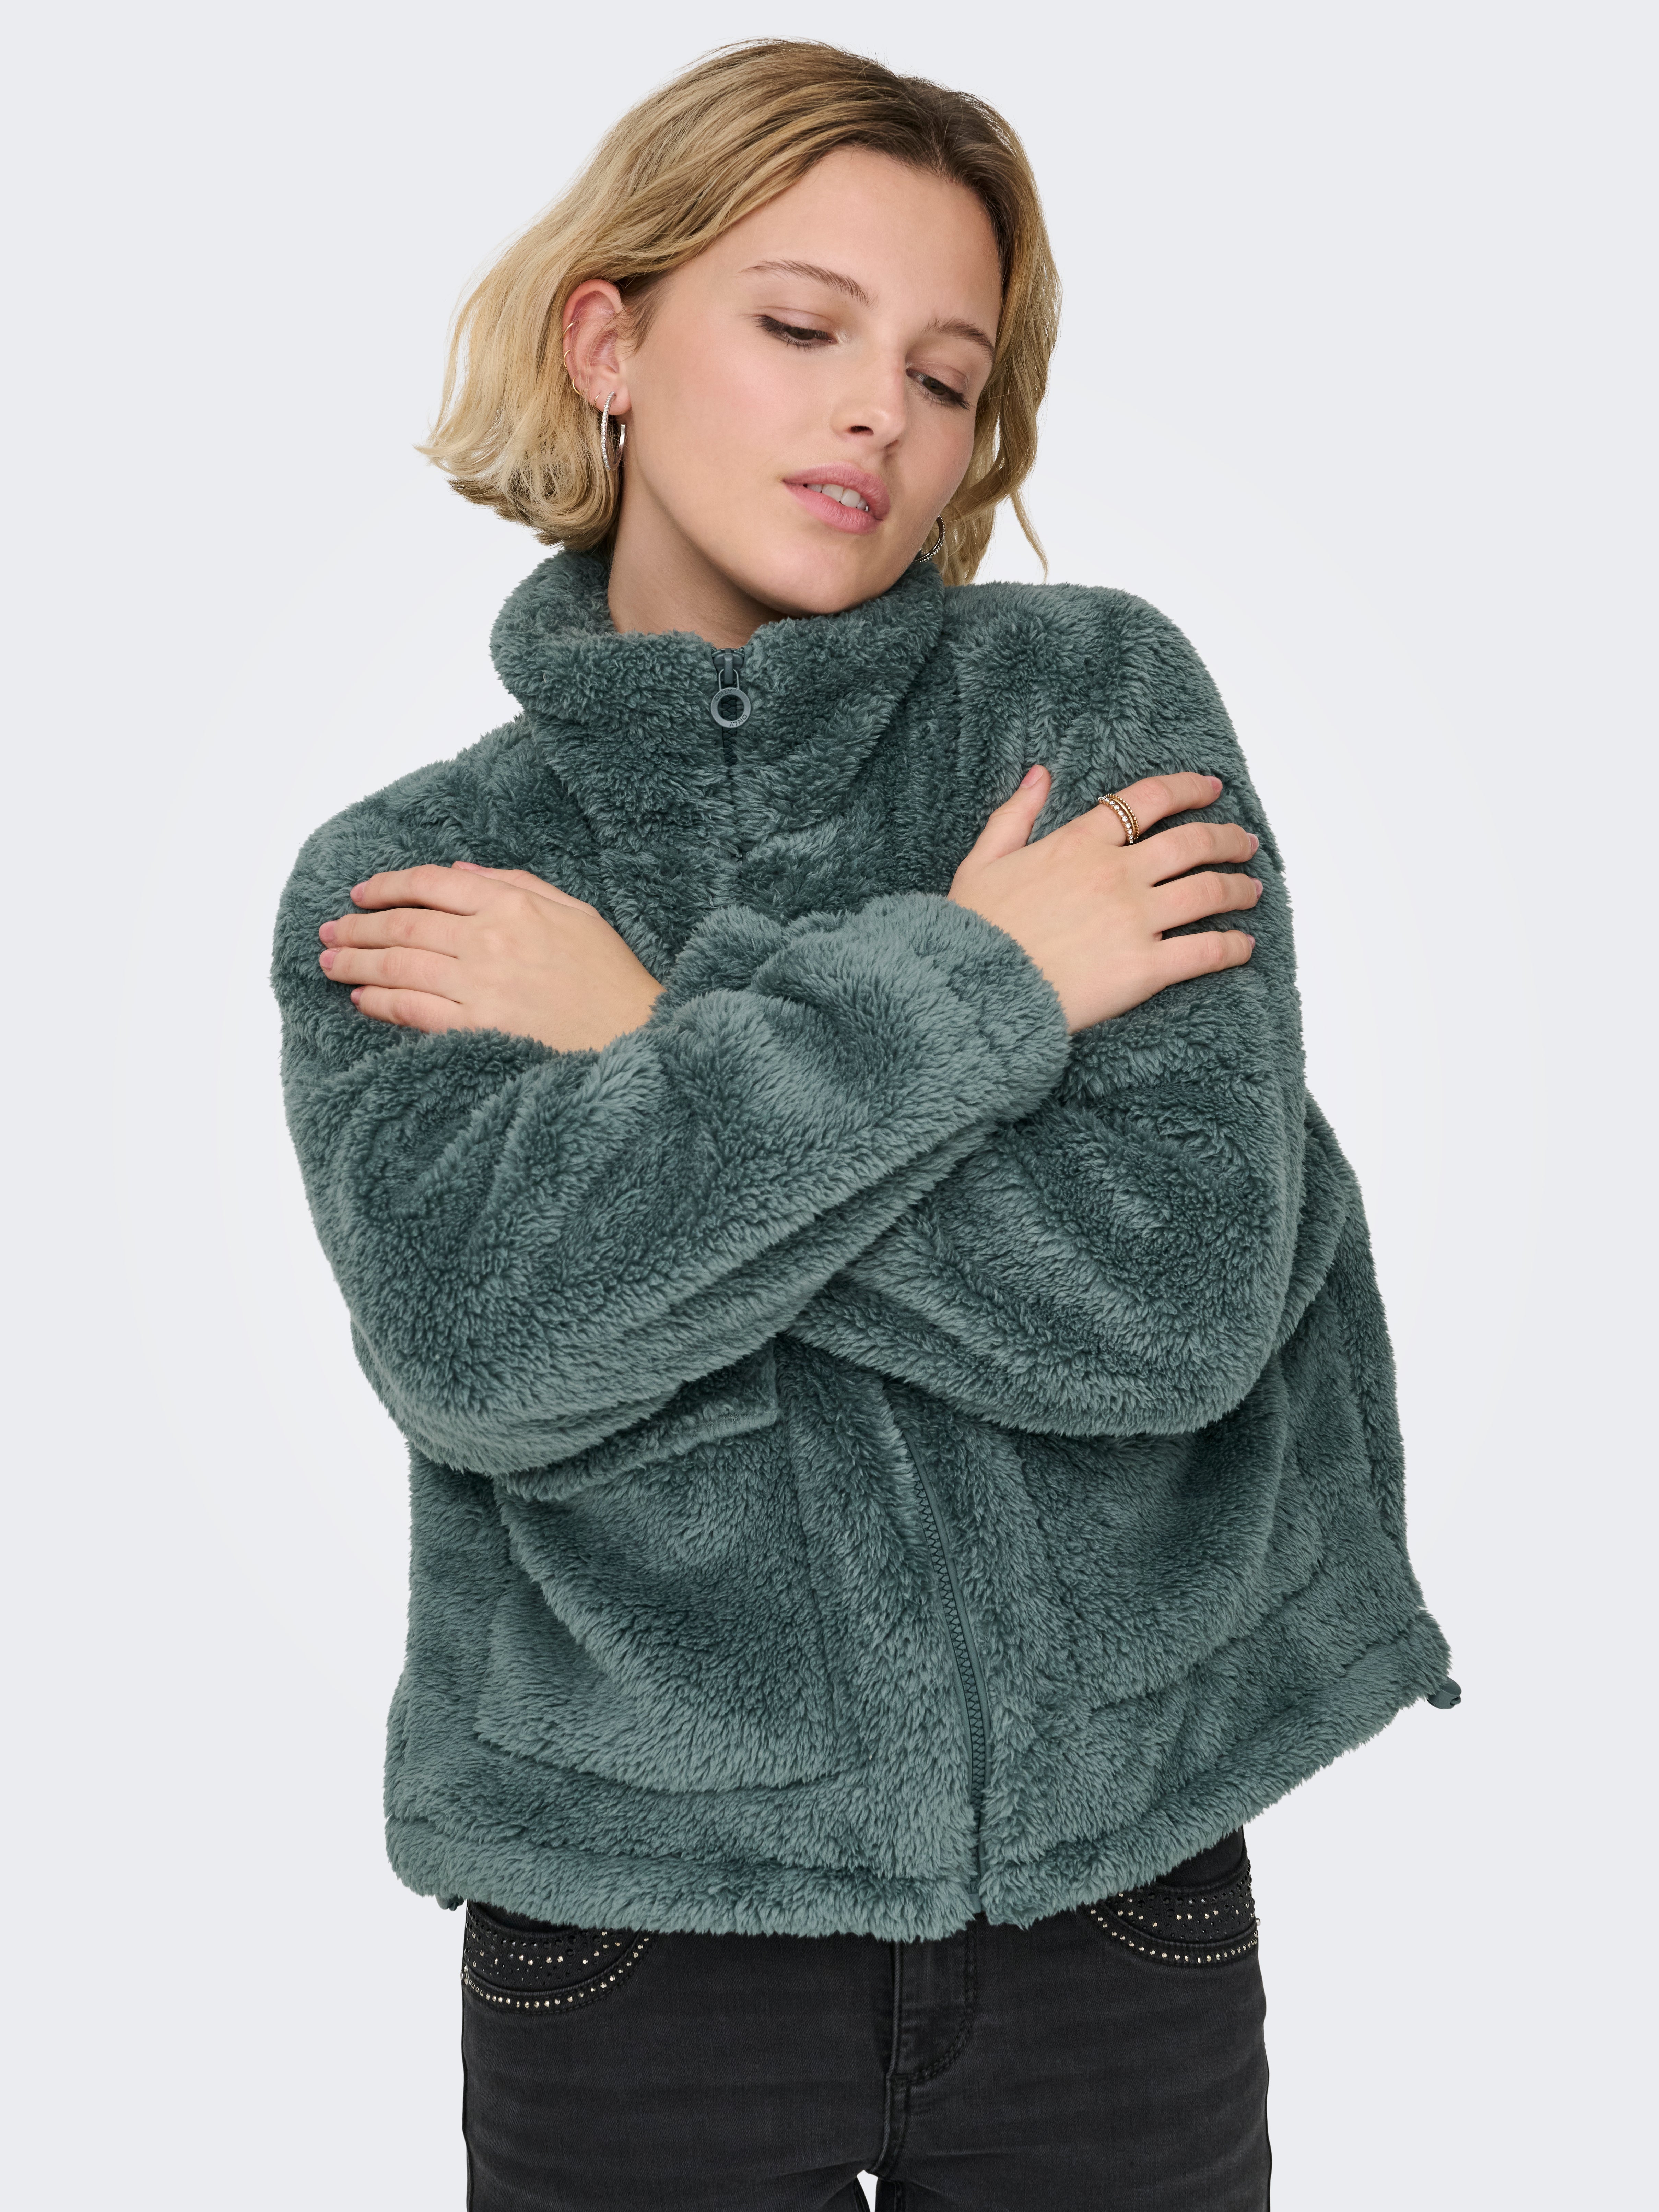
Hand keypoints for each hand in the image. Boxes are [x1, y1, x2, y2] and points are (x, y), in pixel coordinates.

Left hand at [319, 863, 663, 1051]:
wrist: (638, 1037)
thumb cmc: (611, 979)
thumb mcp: (576, 913)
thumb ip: (517, 883)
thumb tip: (459, 869)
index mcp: (513, 905)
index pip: (431, 884)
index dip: (387, 886)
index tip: (361, 894)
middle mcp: (490, 940)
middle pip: (404, 925)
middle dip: (357, 926)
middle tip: (330, 931)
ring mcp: (480, 985)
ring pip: (397, 965)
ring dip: (355, 962)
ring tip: (330, 962)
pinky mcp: (476, 1028)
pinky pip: (411, 1010)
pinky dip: (379, 1002)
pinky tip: (360, 999)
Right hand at [947, 769, 1260, 1032]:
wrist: (973, 990)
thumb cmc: (974, 930)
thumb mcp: (983, 860)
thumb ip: (1015, 814)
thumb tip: (1039, 774)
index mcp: (1078, 843)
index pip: (1146, 801)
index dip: (1187, 788)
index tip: (1211, 789)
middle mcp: (1115, 874)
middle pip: (1191, 843)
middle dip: (1227, 839)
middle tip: (1245, 843)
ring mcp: (1133, 920)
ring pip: (1207, 892)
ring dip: (1238, 888)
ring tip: (1252, 889)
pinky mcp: (1144, 969)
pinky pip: (1205, 951)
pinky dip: (1232, 947)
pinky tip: (1244, 946)